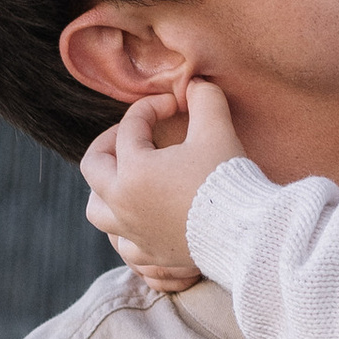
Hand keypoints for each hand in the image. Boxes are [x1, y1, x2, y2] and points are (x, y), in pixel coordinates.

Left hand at [79, 82, 240, 284]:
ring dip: (105, 192)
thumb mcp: (217, 130)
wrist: (245, 233)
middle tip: (132, 134)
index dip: (151, 107)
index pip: (130, 127)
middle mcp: (123, 203)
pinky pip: (124, 245)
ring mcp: (134, 233)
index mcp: (133, 170)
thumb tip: (194, 84)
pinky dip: (126, 230)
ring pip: (97, 211)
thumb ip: (204, 99)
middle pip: (93, 167)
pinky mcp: (150, 255)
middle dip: (108, 144)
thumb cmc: (226, 180)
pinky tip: (142, 220)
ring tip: (125, 180)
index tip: (175, 104)